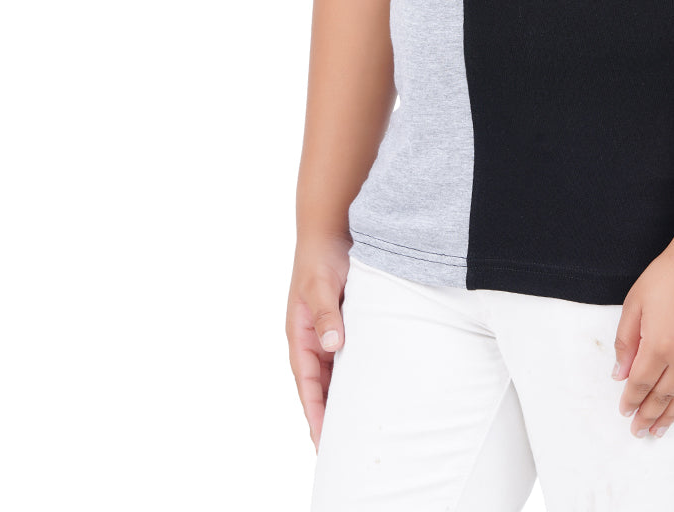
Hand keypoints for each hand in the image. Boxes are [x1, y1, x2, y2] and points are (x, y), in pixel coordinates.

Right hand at [286, 235, 351, 450]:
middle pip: (320, 386)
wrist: (330, 227)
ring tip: (360, 425)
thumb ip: (326, 314)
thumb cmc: (321, 256)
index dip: (314, 413)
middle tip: (345, 446)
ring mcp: (328, 331)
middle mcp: (312, 338)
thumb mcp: (321, 284)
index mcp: (300, 335)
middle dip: (329, 414)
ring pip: (335, 373)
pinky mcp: (344, 321)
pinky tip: (373, 386)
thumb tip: (332, 346)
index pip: (306, 384)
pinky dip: (357, 373)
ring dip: (344, 396)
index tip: (323, 441)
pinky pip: (349, 355)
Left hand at [611, 239, 673, 438]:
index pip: (640, 384)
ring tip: (660, 429)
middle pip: (663, 396)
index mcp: (659, 346)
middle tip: (639, 431)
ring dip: (671, 415)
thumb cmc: (670, 274)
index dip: (631, 400)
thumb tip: (620, 374)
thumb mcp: (636, 302)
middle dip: (648, 416)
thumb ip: (625, 341)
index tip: (624, 412)